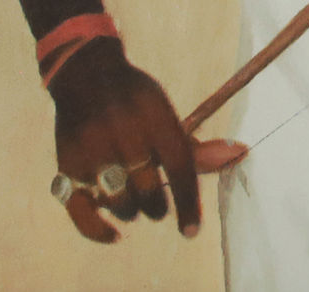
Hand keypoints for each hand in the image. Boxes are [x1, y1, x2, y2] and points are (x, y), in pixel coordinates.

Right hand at [47, 36, 205, 243]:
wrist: (85, 73)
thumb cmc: (136, 100)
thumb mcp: (166, 113)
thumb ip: (196, 146)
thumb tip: (241, 153)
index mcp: (154, 116)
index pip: (179, 167)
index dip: (188, 203)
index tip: (191, 230)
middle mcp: (123, 132)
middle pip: (149, 189)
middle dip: (158, 206)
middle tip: (157, 201)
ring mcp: (92, 150)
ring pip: (120, 204)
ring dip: (133, 211)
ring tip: (134, 198)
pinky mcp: (67, 165)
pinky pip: (81, 213)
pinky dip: (98, 231)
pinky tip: (114, 235)